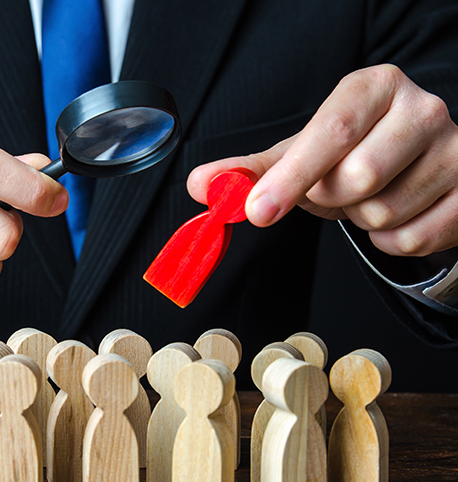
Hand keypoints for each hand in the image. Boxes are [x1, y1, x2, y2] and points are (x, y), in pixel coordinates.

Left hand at [187, 64, 457, 256]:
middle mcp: (422, 109)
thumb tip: (202, 185)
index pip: (329, 131)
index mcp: (374, 88)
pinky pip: (411, 240)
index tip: (256, 210)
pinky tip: (393, 215)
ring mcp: (456, 150)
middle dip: (329, 198)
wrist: (413, 165)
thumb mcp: (300, 153)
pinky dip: (388, 240)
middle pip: (357, 178)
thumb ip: (251, 171)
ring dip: (359, 219)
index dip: (290, 176)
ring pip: (383, 212)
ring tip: (366, 197)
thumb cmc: (350, 153)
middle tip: (333, 189)